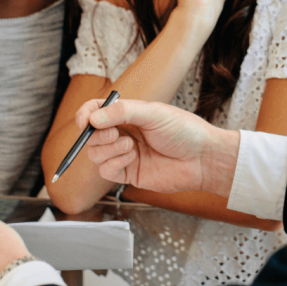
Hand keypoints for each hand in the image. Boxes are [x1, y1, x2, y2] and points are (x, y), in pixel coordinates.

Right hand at [75, 99, 240, 196]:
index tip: (86, 121)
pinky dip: (113, 164)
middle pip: (91, 135)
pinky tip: (131, 158)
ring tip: (131, 147)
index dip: (85, 115)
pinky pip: (105, 171)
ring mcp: (124, 154)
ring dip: (108, 149)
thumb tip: (93, 118)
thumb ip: (122, 112)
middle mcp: (123, 133)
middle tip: (114, 133)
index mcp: (128, 115)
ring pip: (95, 154)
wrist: (201, 158)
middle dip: (97, 135)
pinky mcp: (128, 174)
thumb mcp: (153, 113)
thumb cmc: (183, 130)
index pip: (95, 111)